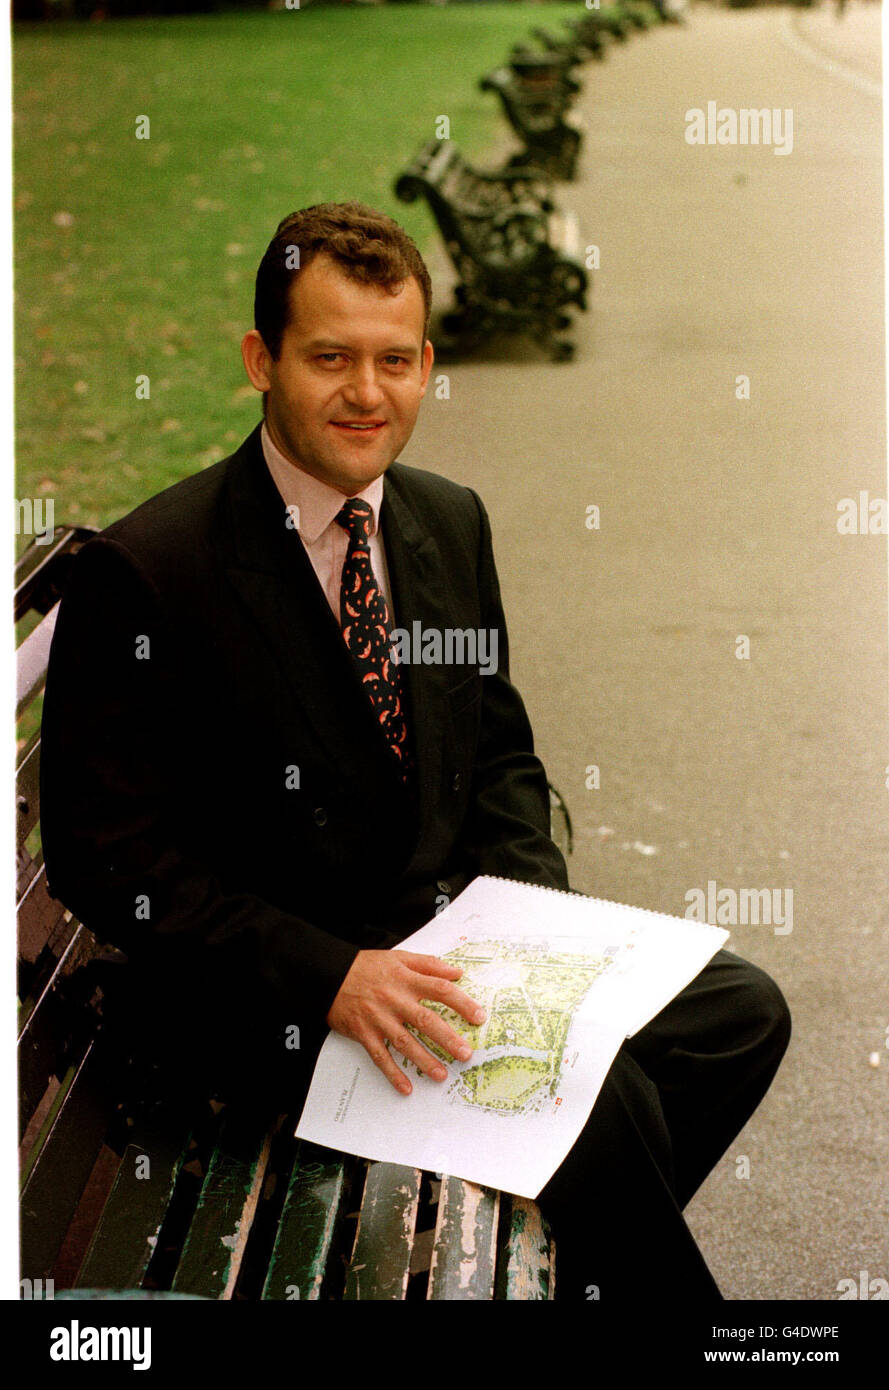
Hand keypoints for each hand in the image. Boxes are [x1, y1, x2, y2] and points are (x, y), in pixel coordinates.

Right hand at [326, 949, 485, 1094]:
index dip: (462, 1003)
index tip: (478, 1017)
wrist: (330, 975)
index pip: (440, 990)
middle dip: (447, 1039)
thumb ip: (429, 964)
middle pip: (426, 1020)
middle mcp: (394, 999)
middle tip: (465, 1054)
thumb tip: (456, 972)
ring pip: (404, 1042)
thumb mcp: (399, 957)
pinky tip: (406, 1087)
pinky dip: (392, 1073)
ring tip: (441, 1075)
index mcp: (406, 979)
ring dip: (424, 1060)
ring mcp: (379, 1018)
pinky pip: (380, 1057)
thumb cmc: (367, 966)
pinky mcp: (364, 1033)